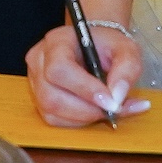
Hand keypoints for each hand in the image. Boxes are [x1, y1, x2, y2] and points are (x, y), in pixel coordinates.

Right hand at [25, 21, 148, 128]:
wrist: (95, 46)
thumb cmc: (108, 46)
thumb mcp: (126, 50)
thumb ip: (127, 71)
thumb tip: (117, 99)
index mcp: (57, 41)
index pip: (60, 69)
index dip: (85, 89)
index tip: (111, 102)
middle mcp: (39, 59)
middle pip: (51, 96)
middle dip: (86, 110)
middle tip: (112, 109)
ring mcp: (35, 80)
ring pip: (51, 111)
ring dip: (83, 118)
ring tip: (106, 110)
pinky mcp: (38, 97)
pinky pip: (53, 119)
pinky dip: (77, 121)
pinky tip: (93, 111)